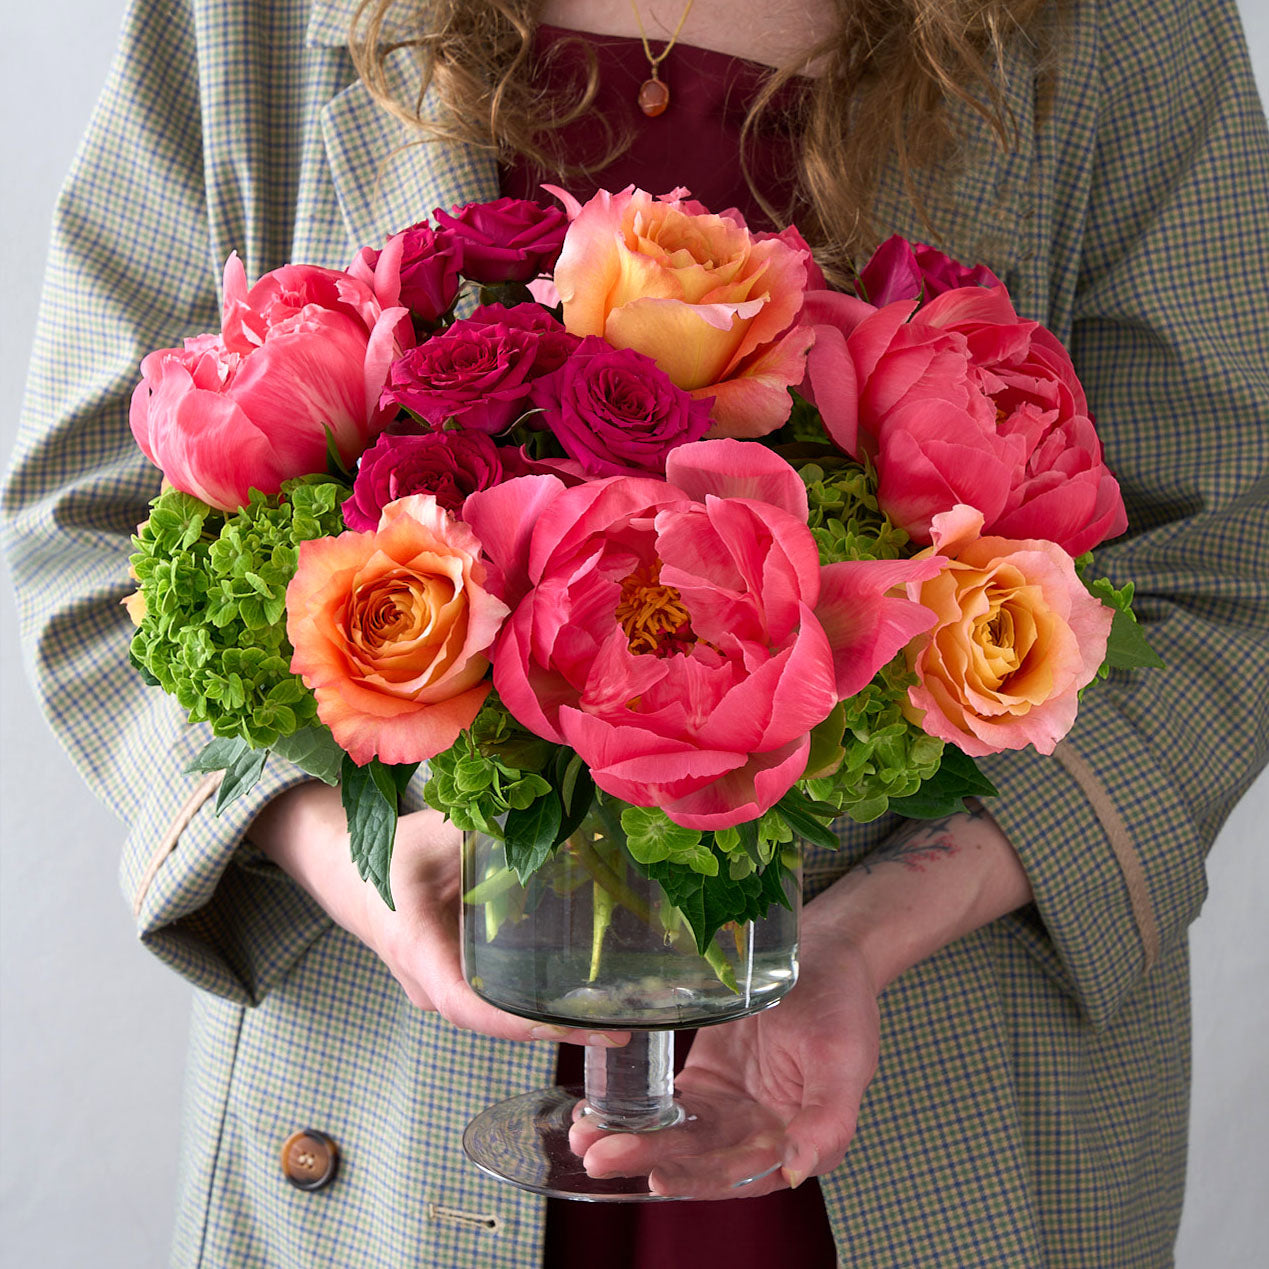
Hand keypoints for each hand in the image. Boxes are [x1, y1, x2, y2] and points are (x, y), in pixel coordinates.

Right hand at [251, 783, 624, 1046]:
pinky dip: (536, 1008)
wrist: (346, 874)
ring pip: (495, 1018)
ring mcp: (438, 990)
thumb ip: (489, 829)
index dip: (514, 1020)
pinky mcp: (452, 983)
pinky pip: (494, 1003)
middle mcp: (426, 983)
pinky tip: (584, 1003)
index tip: (565, 1023)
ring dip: (550, 1024)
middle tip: (621, 1027)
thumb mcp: (436, 833)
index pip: (464, 1002)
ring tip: (618, 1021)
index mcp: (416, 947)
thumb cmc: (391, 852)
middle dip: (553, 1029)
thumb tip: (555, 812)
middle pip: (491, 1021)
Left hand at [569, 917, 880, 1198]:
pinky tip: (597, 1116)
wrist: (822, 953)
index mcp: (801, 1142)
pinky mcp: (706, 1084)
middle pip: (702, 1158)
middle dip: (650, 1159)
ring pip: (678, 1137)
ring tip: (586, 1139)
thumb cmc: (841, 1004)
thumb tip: (798, 1168)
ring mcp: (730, 1111)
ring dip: (633, 1142)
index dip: (702, 1178)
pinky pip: (669, 1107)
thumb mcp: (844, 1057)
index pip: (745, 1173)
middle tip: (600, 1156)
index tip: (659, 1174)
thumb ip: (828, 1120)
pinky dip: (635, 1115)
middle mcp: (761, 1136)